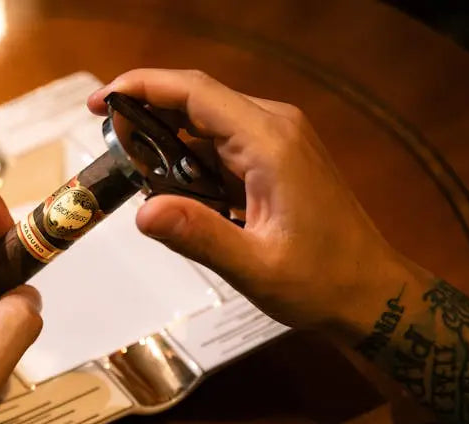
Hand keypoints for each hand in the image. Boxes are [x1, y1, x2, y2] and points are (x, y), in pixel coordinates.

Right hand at [88, 69, 416, 334]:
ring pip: (206, 121)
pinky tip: (173, 189)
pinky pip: (221, 143)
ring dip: (165, 139)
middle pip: (196, 99)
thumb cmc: (320, 281)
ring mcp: (278, 139)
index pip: (195, 92)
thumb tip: (141, 213)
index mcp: (270, 143)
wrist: (369, 290)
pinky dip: (188, 157)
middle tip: (107, 148)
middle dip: (145, 114)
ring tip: (132, 173)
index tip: (99, 103)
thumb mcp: (255, 267)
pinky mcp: (276, 157)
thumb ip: (198, 236)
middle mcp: (275, 127)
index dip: (142, 87)